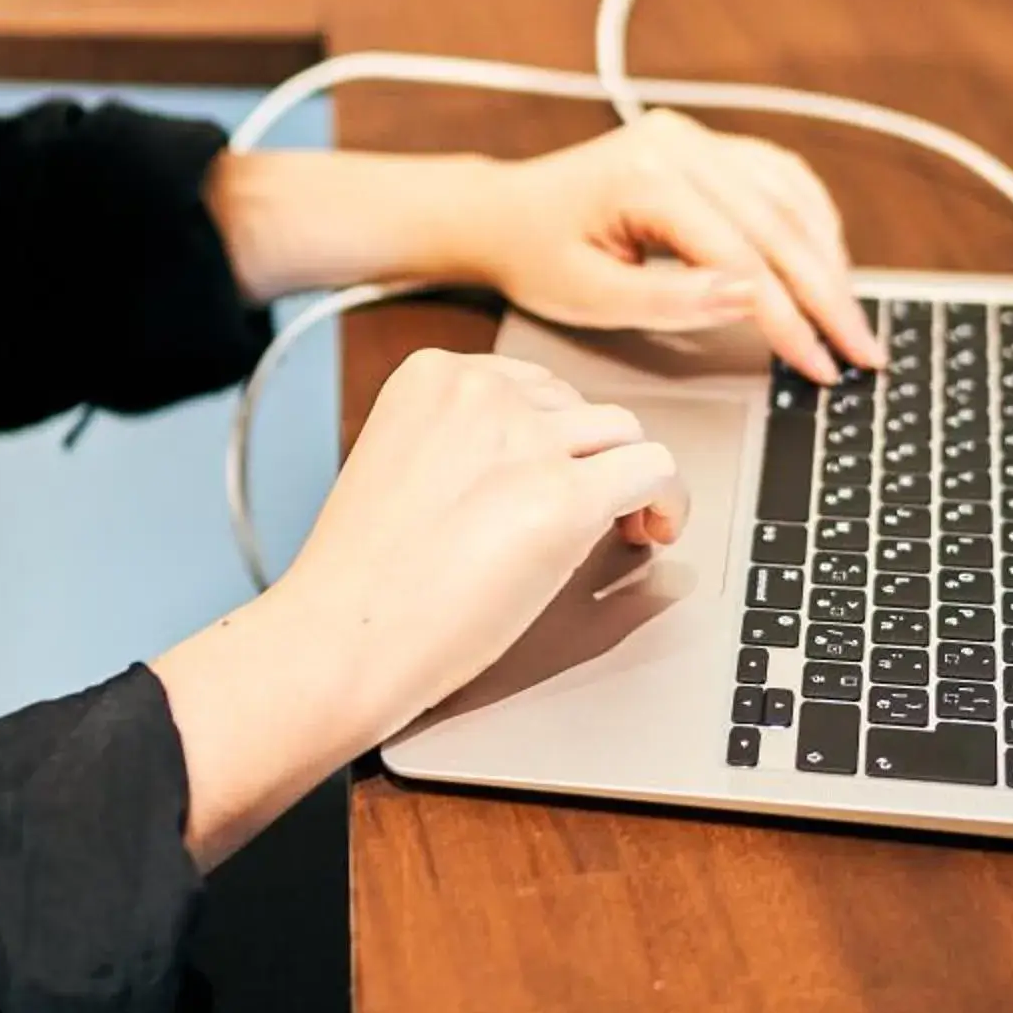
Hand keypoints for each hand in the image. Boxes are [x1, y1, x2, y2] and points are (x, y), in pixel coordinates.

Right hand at [276, 349, 687, 730]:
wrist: (342, 638)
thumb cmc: (362, 580)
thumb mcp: (397, 465)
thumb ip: (460, 443)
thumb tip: (540, 457)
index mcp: (433, 375)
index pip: (531, 385)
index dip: (555, 438)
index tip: (556, 473)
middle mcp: (484, 391)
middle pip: (581, 409)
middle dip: (589, 462)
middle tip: (590, 514)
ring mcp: (528, 441)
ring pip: (626, 435)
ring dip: (629, 482)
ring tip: (624, 527)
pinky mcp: (566, 498)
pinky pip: (656, 472)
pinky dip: (670, 502)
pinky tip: (654, 532)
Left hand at [469, 111, 884, 383]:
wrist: (504, 214)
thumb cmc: (537, 258)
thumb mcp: (591, 296)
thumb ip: (671, 299)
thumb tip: (749, 299)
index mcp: (647, 178)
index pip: (743, 257)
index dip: (790, 319)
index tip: (821, 366)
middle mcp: (679, 145)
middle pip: (779, 224)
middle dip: (829, 295)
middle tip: (864, 352)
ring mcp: (695, 138)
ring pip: (790, 196)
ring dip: (829, 258)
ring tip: (851, 318)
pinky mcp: (705, 146)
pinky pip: (778, 177)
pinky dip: (811, 220)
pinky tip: (828, 260)